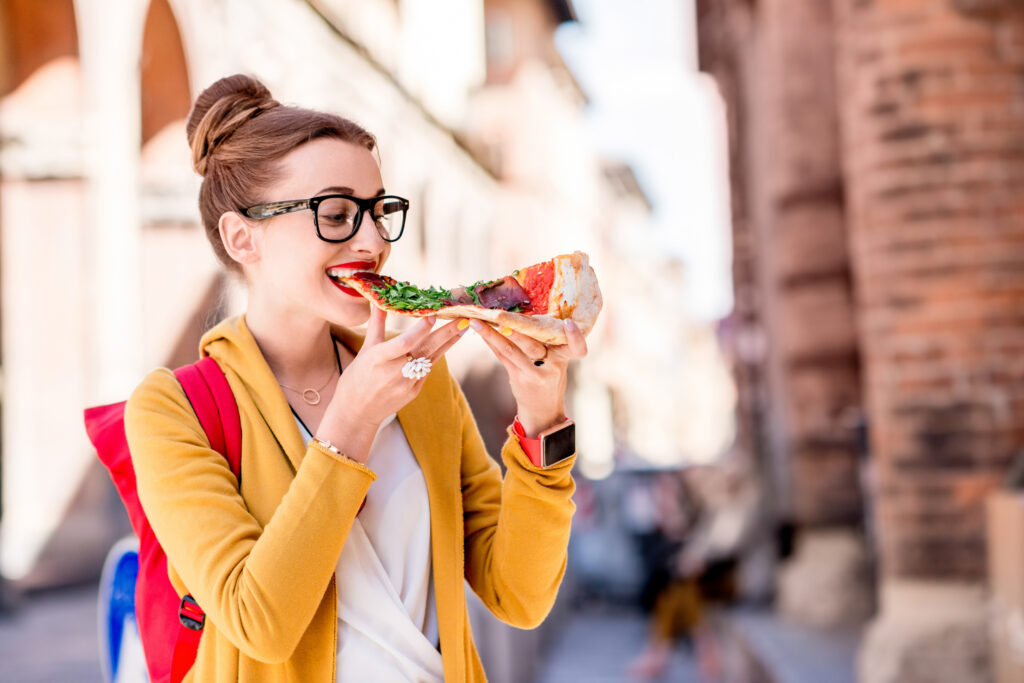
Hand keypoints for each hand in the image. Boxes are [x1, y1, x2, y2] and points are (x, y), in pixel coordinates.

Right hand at [318, 307, 467, 453]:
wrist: (357, 411)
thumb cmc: (357, 377)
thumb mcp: (365, 350)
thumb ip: (376, 325)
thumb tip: (380, 302)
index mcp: (379, 358)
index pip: (403, 343)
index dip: (419, 331)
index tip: (433, 317)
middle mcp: (394, 372)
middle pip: (425, 349)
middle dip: (446, 333)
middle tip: (463, 319)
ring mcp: (407, 384)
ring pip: (432, 359)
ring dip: (448, 342)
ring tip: (463, 327)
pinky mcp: (414, 391)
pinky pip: (427, 370)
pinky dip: (436, 355)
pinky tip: (447, 342)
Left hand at [469, 318, 587, 436]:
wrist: (544, 411)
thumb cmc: (551, 379)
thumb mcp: (559, 362)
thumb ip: (550, 342)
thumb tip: (528, 315)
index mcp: (564, 359)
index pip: (575, 348)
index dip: (574, 336)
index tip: (569, 323)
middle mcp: (550, 367)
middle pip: (531, 345)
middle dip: (514, 329)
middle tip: (498, 315)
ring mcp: (532, 374)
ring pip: (510, 350)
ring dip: (491, 334)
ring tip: (476, 322)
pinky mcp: (517, 377)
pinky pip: (502, 356)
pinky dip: (491, 342)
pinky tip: (480, 331)